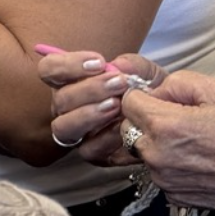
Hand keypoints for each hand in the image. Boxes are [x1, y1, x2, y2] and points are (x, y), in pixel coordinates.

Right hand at [40, 48, 166, 163]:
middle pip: (60, 99)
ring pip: (63, 127)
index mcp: (72, 82)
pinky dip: (106, 138)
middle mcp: (68, 107)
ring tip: (116, 106)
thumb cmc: (149, 93)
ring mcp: (77, 132)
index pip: (49, 69)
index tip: (99, 62)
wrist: (165, 120)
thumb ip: (133, 66)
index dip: (67, 65)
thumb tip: (119, 65)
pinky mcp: (92, 153)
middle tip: (119, 83)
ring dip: (88, 114)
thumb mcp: (147, 73)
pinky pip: (87, 149)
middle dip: (90, 89)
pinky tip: (124, 127)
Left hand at [117, 70, 214, 208]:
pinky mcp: (177, 198)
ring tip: (198, 141)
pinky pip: (162, 175)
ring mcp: (166, 181)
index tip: (160, 99)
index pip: (127, 104)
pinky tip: (202, 161)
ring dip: (160, 146)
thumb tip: (155, 91)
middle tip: (180, 119)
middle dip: (147, 121)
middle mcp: (159, 157)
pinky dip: (173, 167)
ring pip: (145, 155)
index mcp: (166, 126)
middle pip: (129, 131)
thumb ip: (178, 84)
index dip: (143, 97)